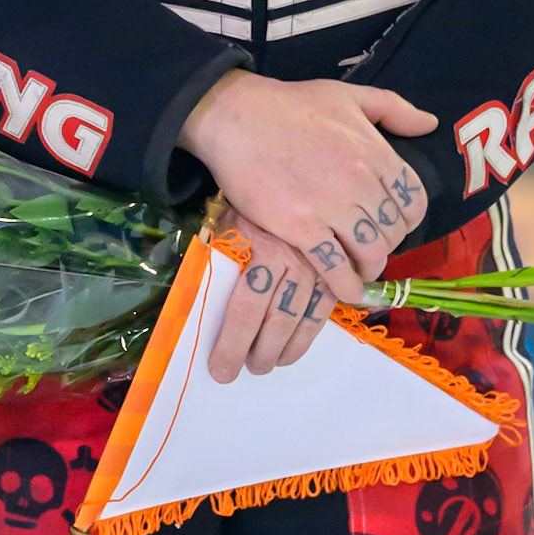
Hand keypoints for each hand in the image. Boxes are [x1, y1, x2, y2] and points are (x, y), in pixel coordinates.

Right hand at [178, 72, 433, 305]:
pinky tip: (346, 289)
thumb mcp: (348, 95)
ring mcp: (330, 206)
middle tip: (371, 246)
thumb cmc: (291, 104)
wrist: (236, 117)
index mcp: (375, 151)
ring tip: (360, 268)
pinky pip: (335, 268)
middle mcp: (359, 181)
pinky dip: (346, 285)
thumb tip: (429, 124)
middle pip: (393, 231)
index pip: (414, 200)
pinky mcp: (300, 227)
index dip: (409, 218)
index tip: (394, 223)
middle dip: (387, 243)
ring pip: (370, 253)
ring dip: (370, 266)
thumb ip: (394, 108)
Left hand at [207, 205, 336, 382]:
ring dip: (287, 348)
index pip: (243, 309)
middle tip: (251, 370)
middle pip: (274, 318)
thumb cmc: (243, 203)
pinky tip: (296, 348)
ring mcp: (317, 262)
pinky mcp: (334, 263)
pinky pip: (324, 306)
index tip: (221, 370)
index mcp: (258, 249)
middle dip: (260, 352)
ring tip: (272, 364)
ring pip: (302, 317)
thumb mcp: (223, 227)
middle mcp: (290, 258)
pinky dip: (311, 332)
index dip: (232, 345)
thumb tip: (200, 311)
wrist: (278, 163)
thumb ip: (218, 264)